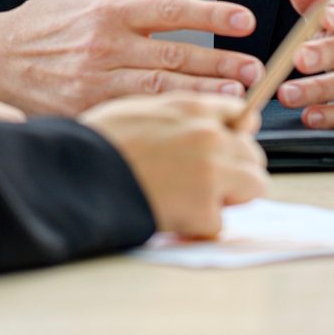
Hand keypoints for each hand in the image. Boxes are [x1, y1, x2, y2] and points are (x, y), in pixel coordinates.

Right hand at [0, 0, 262, 115]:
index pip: (169, 10)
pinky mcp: (88, 110)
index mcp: (106, 12)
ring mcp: (96, 82)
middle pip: (175, 56)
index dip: (211, 15)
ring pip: (162, 90)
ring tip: (240, 98)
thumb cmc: (40, 23)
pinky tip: (196, 121)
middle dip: (220, 63)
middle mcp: (104, 47)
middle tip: (256, 68)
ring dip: (204, 94)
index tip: (245, 19)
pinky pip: (137, 115)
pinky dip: (169, 119)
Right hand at [80, 94, 267, 239]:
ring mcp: (212, 173)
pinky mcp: (206, 210)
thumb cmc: (97, 145)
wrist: (79, 177)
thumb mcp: (137, 109)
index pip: (240, 113)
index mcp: (191, 107)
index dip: (236, 133)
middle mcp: (209, 135)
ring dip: (229, 196)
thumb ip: (178, 114)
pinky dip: (199, 226)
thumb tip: (211, 123)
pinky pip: (221, 222)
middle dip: (236, 169)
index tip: (230, 145)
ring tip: (192, 199)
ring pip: (254, 185)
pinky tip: (172, 216)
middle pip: (253, 153)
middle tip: (205, 182)